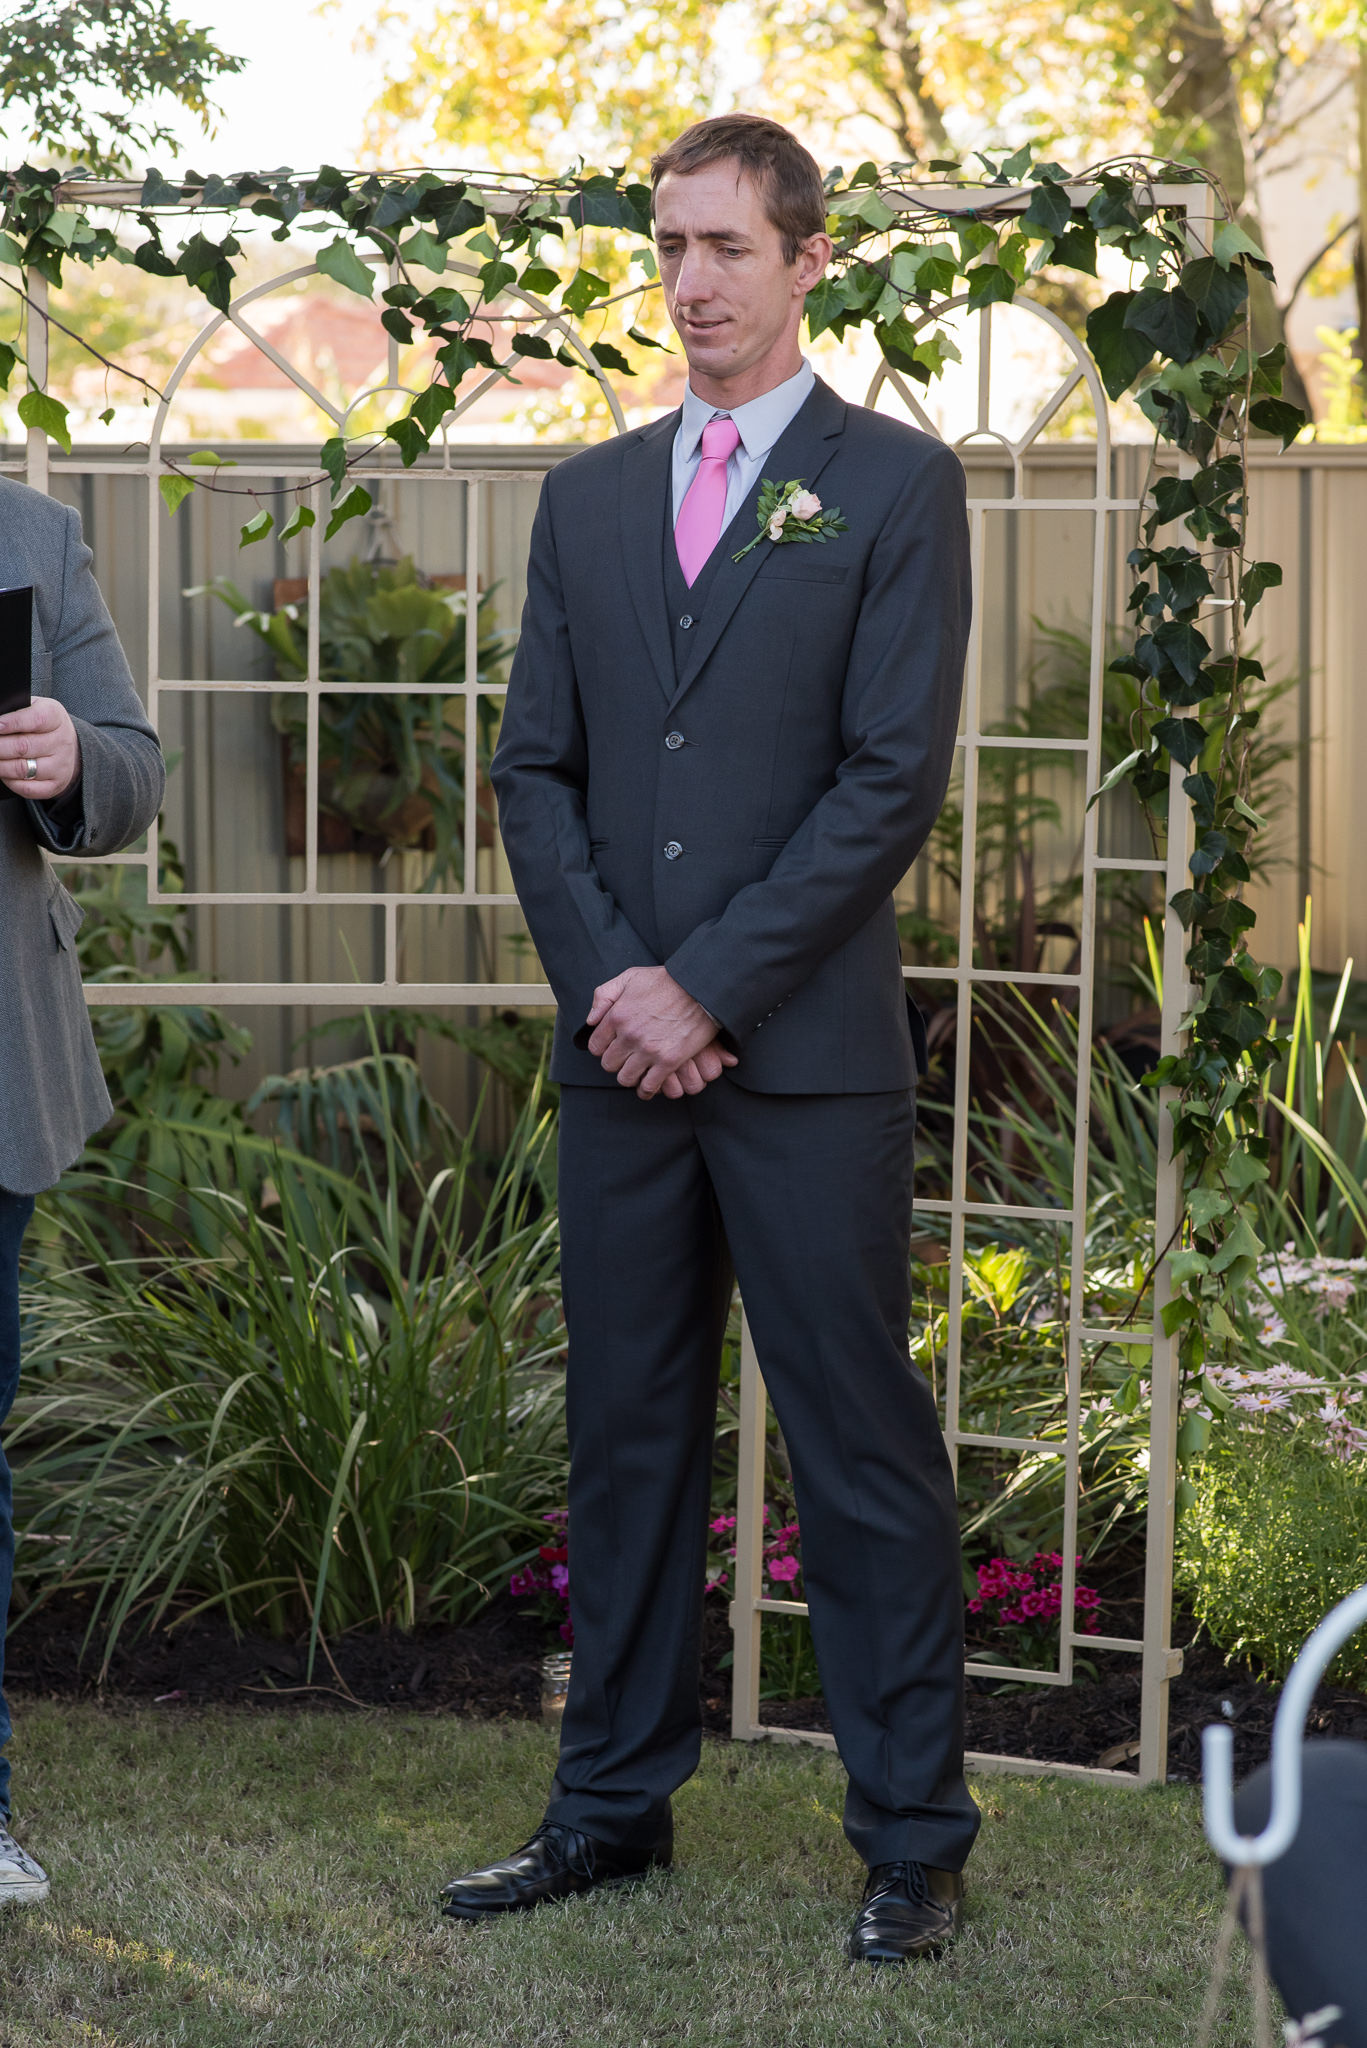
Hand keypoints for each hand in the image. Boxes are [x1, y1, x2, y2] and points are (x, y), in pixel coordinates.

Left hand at [0, 698, 81, 802]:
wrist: (69, 747)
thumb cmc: (43, 726)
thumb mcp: (35, 708)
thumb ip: (17, 711)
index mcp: (55, 717)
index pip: (35, 719)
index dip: (12, 722)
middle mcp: (61, 742)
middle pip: (23, 746)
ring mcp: (60, 766)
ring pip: (22, 769)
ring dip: (1, 766)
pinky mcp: (55, 784)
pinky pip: (27, 788)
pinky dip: (10, 782)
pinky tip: (5, 773)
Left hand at [587, 965, 737, 1098]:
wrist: (701, 988)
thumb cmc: (666, 981)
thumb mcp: (630, 977)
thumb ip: (604, 995)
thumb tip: (590, 1020)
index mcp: (617, 1015)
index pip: (596, 1046)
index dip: (603, 1048)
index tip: (612, 1047)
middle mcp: (629, 1035)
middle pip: (609, 1064)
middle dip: (616, 1062)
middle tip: (626, 1059)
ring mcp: (648, 1050)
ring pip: (626, 1078)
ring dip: (630, 1077)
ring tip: (637, 1072)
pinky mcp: (668, 1061)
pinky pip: (649, 1086)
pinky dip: (646, 1090)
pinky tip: (648, 1087)